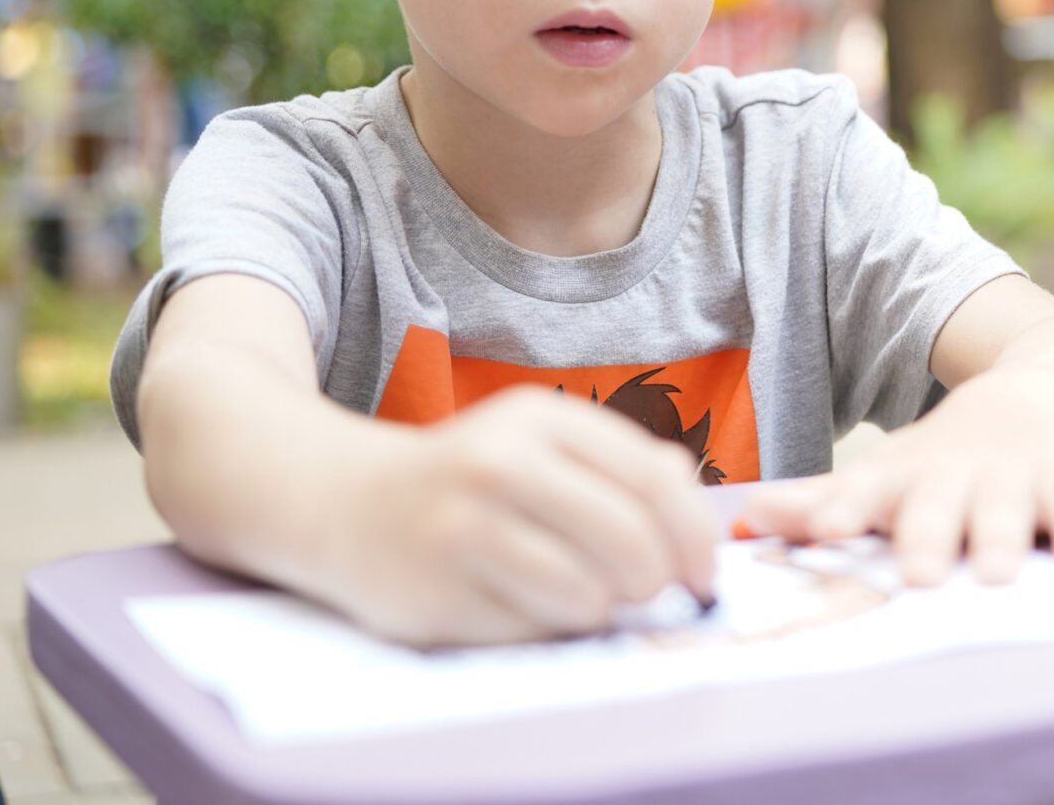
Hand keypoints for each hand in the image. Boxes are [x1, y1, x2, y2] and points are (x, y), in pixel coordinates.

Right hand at [323, 387, 720, 646]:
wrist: (348, 503)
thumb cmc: (471, 477)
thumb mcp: (544, 442)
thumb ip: (625, 464)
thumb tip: (695, 510)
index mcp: (539, 419)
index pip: (651, 477)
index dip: (693, 533)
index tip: (704, 570)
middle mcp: (498, 465)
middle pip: (628, 541)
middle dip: (654, 579)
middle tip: (645, 590)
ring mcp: (460, 532)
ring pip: (586, 596)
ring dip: (599, 609)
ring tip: (576, 592)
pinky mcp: (435, 597)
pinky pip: (531, 634)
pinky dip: (544, 629)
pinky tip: (520, 603)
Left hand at [742, 368, 1053, 586]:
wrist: (1025, 391)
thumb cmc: (937, 460)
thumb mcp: (880, 476)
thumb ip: (816, 505)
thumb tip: (741, 525)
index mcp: (898, 478)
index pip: (864, 491)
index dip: (843, 508)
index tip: (826, 530)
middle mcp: (952, 474)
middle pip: (936, 507)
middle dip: (928, 536)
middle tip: (922, 575)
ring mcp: (1010, 474)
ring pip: (1004, 509)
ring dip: (1000, 538)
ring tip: (996, 573)